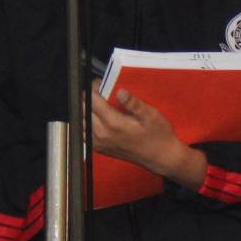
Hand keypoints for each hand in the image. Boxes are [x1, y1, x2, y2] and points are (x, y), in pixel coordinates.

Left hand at [89, 91, 205, 188]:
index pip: (93, 101)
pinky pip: (84, 133)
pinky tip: (96, 117)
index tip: (100, 83)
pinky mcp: (100, 149)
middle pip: (83, 110)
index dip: (94, 88)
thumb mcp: (151, 115)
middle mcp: (103, 134)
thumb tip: (120, 91)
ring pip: (80, 121)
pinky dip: (86, 122)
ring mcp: (99, 143)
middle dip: (88, 97)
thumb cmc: (158, 136)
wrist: (160, 157)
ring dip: (85, 109)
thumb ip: (133, 103)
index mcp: (114, 124)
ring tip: (97, 102)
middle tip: (99, 91)